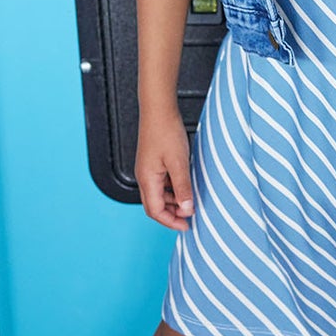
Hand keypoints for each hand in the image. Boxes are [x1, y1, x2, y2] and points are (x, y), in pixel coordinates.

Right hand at [135, 110, 193, 228]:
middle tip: (189, 218)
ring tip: (190, 202)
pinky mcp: (153, 163)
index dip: (171, 222)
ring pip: (159, 195)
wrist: (159, 109)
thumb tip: (187, 209)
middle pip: (155, 206)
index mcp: (147, 180)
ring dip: (173, 202)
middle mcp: (144, 177)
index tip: (186, 226)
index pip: (155, 211)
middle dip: (171, 215)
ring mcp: (148, 170)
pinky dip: (173, 190)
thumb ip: (183, 187)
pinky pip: (162, 184)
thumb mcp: (179, 162)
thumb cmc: (165, 131)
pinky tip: (185, 186)